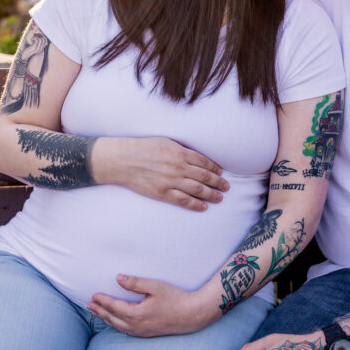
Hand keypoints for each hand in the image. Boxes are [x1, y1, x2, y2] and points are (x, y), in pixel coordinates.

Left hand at [88, 274, 217, 336]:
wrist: (192, 315)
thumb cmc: (175, 298)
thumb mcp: (155, 286)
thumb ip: (135, 283)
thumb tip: (118, 278)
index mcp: (137, 314)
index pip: (114, 307)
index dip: (102, 301)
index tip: (93, 295)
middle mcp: (137, 326)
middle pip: (112, 318)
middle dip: (100, 311)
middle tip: (89, 304)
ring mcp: (142, 331)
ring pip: (118, 326)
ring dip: (106, 318)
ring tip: (97, 312)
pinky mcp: (147, 333)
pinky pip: (126, 330)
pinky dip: (116, 324)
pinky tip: (115, 321)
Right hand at [92, 136, 228, 210]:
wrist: (123, 160)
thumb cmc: (142, 148)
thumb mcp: (165, 142)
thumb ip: (181, 150)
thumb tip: (195, 157)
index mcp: (180, 152)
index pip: (204, 162)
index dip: (214, 168)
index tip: (220, 173)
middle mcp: (179, 167)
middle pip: (204, 176)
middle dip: (218, 183)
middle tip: (226, 187)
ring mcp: (171, 181)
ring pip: (198, 190)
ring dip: (211, 194)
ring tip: (219, 198)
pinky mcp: (163, 193)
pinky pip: (183, 200)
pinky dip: (196, 204)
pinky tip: (204, 207)